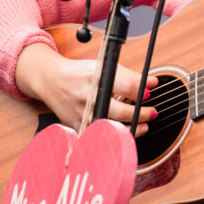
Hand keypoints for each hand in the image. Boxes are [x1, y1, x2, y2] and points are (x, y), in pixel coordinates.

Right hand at [15, 42, 157, 131]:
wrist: (52, 81)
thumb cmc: (79, 74)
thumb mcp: (104, 66)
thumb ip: (130, 76)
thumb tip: (152, 83)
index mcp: (95, 78)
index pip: (125, 86)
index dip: (141, 90)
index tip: (149, 93)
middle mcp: (88, 98)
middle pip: (120, 111)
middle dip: (141, 114)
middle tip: (151, 112)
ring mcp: (82, 115)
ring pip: (111, 128)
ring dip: (131, 129)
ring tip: (143, 125)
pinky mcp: (78, 127)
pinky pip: (100, 137)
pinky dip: (114, 136)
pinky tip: (123, 132)